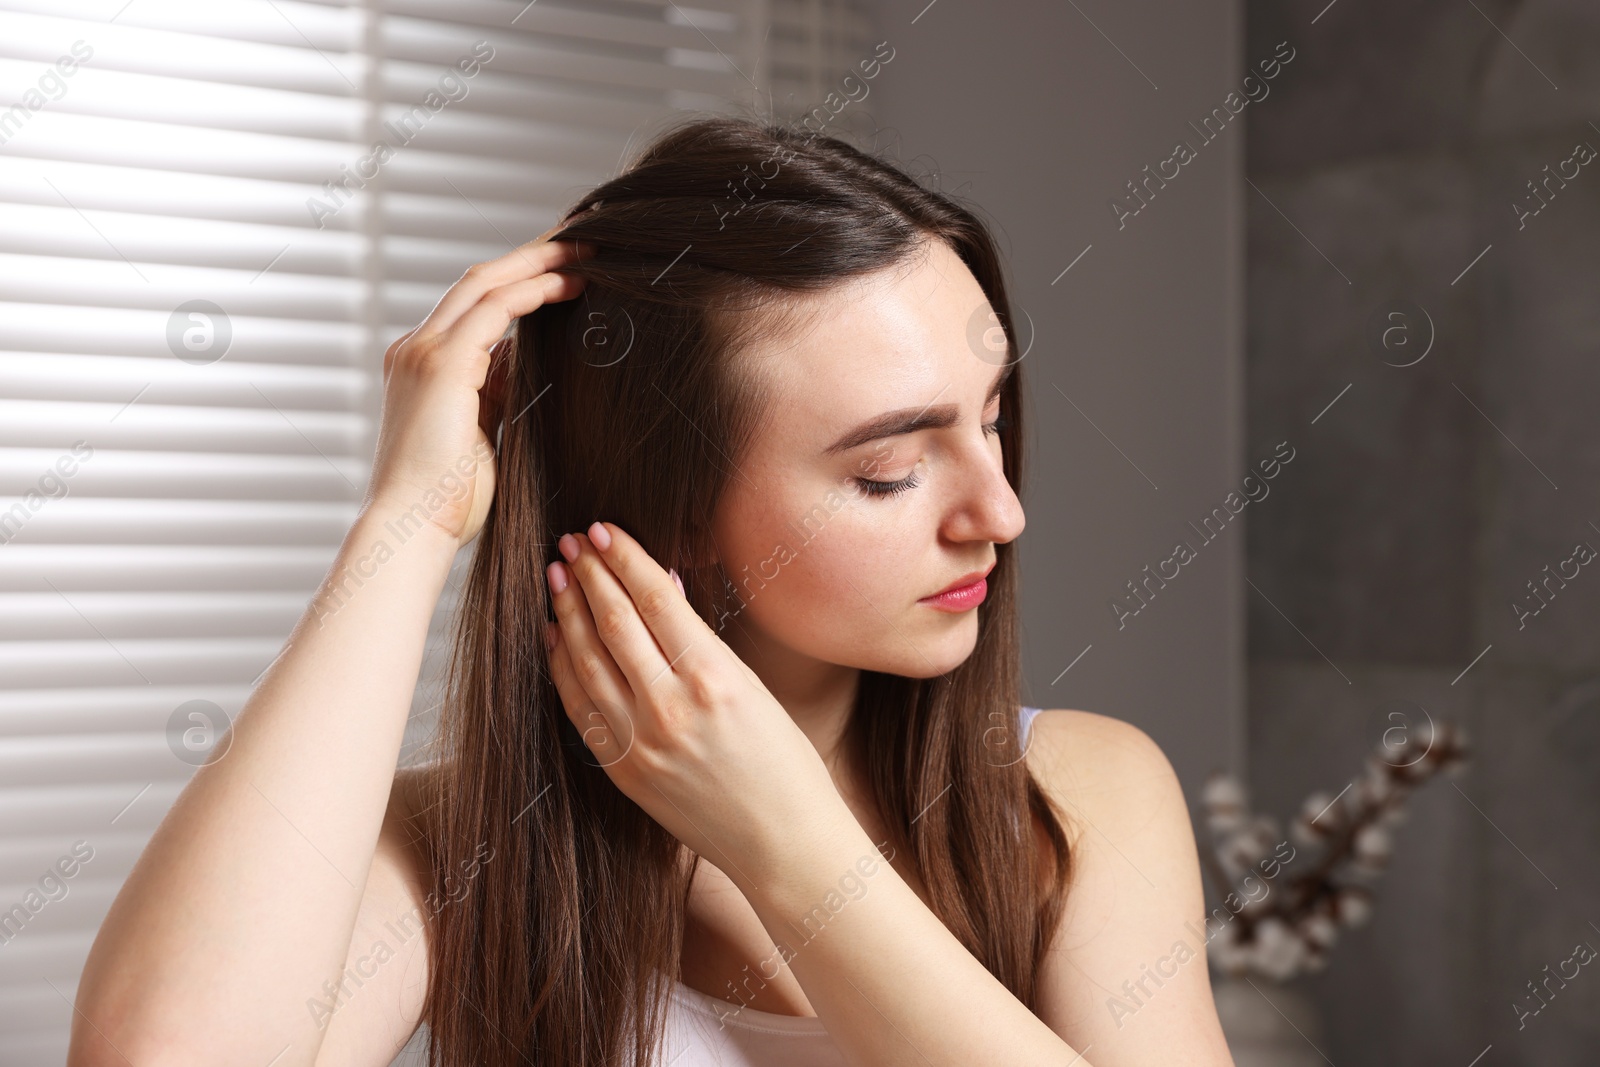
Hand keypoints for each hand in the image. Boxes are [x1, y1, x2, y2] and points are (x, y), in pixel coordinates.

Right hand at [363, 229, 589, 548]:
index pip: (473, 305)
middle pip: (478, 280)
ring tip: (585, 251)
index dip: (518, 280)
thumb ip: (497, 390)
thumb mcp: (484, 432)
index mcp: (422, 367)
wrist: (413, 530)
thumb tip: (522, 357)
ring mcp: (422, 353)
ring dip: (538, 262)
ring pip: (485, 282)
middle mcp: (415, 350)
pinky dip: (533, 290)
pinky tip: (568, 283)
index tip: (561, 267)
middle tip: (581, 240)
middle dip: (531, 255)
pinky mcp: (439, 364)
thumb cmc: (449, 501)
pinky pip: (493, 309)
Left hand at [543, 523, 845, 888]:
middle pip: (615, 622)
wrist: (783, 845)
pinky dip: (562, 666)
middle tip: (572, 542)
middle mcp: (672, 708)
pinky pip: (579, 707)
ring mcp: (641, 743)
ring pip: (587, 660)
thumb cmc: (784, 764)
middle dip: (589, 574)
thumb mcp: (754, 687)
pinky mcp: (623, 771)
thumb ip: (703, 642)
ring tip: (558, 576)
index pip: (656, 600)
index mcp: (715, 679)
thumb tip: (664, 590)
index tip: (603, 529)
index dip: (624, 558)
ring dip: (567, 612)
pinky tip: (554, 636)